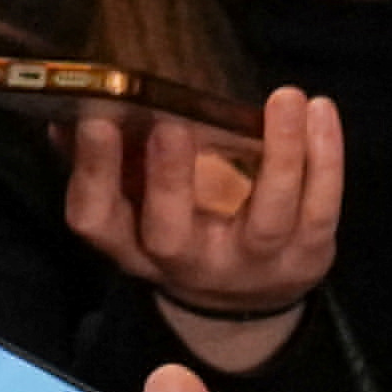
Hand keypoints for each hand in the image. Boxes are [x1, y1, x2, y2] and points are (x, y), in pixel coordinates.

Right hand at [55, 90, 343, 364]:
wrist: (246, 293)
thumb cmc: (183, 222)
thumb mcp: (139, 203)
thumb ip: (107, 159)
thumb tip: (66, 112)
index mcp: (132, 243)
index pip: (96, 218)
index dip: (92, 171)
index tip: (94, 118)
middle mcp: (186, 264)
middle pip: (170, 231)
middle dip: (169, 177)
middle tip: (172, 121)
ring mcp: (249, 264)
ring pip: (267, 217)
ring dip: (280, 154)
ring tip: (285, 98)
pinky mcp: (304, 256)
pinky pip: (320, 207)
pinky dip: (326, 157)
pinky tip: (320, 110)